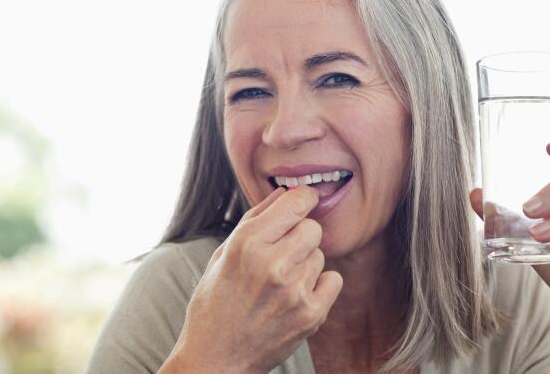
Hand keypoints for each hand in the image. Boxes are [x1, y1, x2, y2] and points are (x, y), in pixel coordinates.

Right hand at [173, 186, 342, 373]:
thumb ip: (255, 219)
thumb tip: (285, 192)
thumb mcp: (223, 254)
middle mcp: (272, 263)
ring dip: (306, 263)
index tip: (305, 200)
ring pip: (320, 254)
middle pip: (312, 228)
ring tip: (281, 281)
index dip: (304, 198)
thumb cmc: (215, 303)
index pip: (295, 202)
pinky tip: (297, 294)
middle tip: (284, 252)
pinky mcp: (310, 314)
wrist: (215, 358)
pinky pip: (334, 279)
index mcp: (246, 243)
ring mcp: (293, 290)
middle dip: (301, 235)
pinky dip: (320, 284)